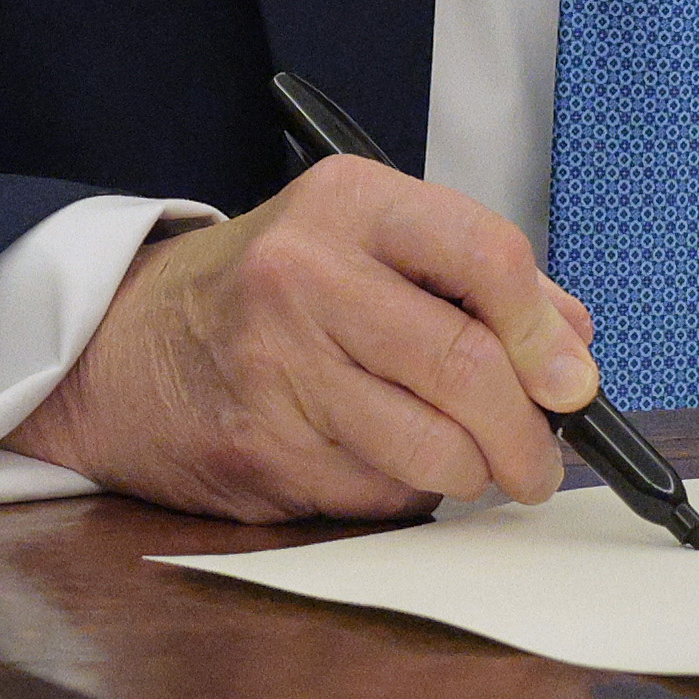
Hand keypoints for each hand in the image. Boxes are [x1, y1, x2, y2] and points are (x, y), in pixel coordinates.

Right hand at [33, 159, 598, 522]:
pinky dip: (404, 493)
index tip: (572, 382)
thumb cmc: (267, 292)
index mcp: (347, 204)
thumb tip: (572, 346)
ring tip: (467, 463)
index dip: (544, 332)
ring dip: (474, 474)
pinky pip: (380, 495)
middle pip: (467, 367)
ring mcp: (276, 367)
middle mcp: (305, 276)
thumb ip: (473, 280)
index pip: (486, 254)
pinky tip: (375, 460)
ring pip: (434, 450)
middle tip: (541, 460)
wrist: (125, 347)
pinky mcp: (261, 448)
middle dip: (529, 433)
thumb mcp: (361, 241)